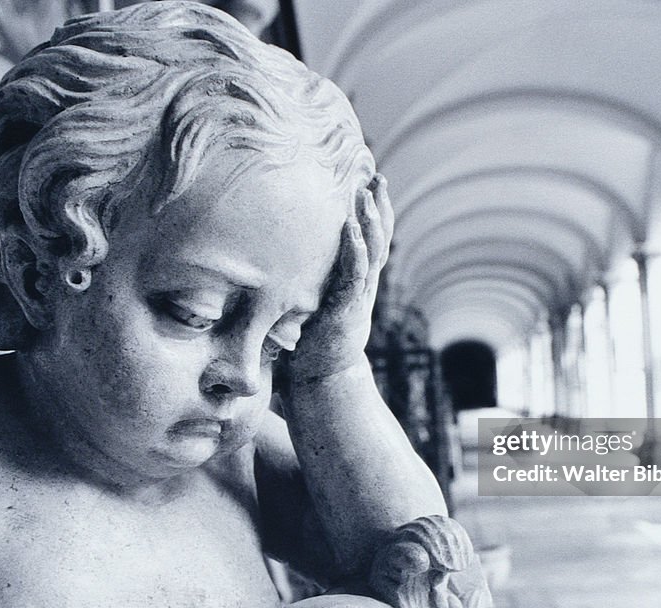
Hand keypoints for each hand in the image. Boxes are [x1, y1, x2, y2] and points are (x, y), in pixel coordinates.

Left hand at [283, 174, 392, 385]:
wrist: (323, 378)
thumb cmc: (311, 338)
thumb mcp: (311, 298)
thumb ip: (308, 275)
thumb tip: (280, 248)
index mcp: (356, 279)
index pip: (371, 238)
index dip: (375, 210)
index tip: (372, 180)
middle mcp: (362, 284)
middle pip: (378, 238)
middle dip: (380, 206)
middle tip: (377, 176)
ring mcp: (357, 297)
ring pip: (371, 252)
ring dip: (370, 221)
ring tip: (366, 193)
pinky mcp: (346, 310)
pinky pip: (353, 276)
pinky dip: (353, 251)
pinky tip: (350, 230)